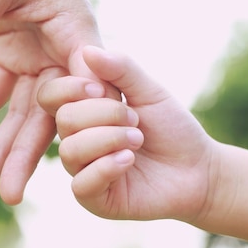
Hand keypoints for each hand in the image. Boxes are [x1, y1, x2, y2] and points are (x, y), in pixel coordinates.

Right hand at [38, 46, 217, 221]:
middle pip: (63, 120)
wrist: (198, 169)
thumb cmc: (172, 128)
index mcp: (81, 111)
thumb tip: (87, 50)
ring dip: (110, 139)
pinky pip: (82, 183)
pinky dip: (107, 167)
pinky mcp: (92, 198)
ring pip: (70, 150)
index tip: (107, 89)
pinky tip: (129, 161)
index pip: (50, 96)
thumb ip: (121, 69)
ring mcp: (81, 170)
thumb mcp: (149, 91)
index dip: (71, 89)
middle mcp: (75, 139)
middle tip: (135, 120)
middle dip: (105, 115)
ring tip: (137, 140)